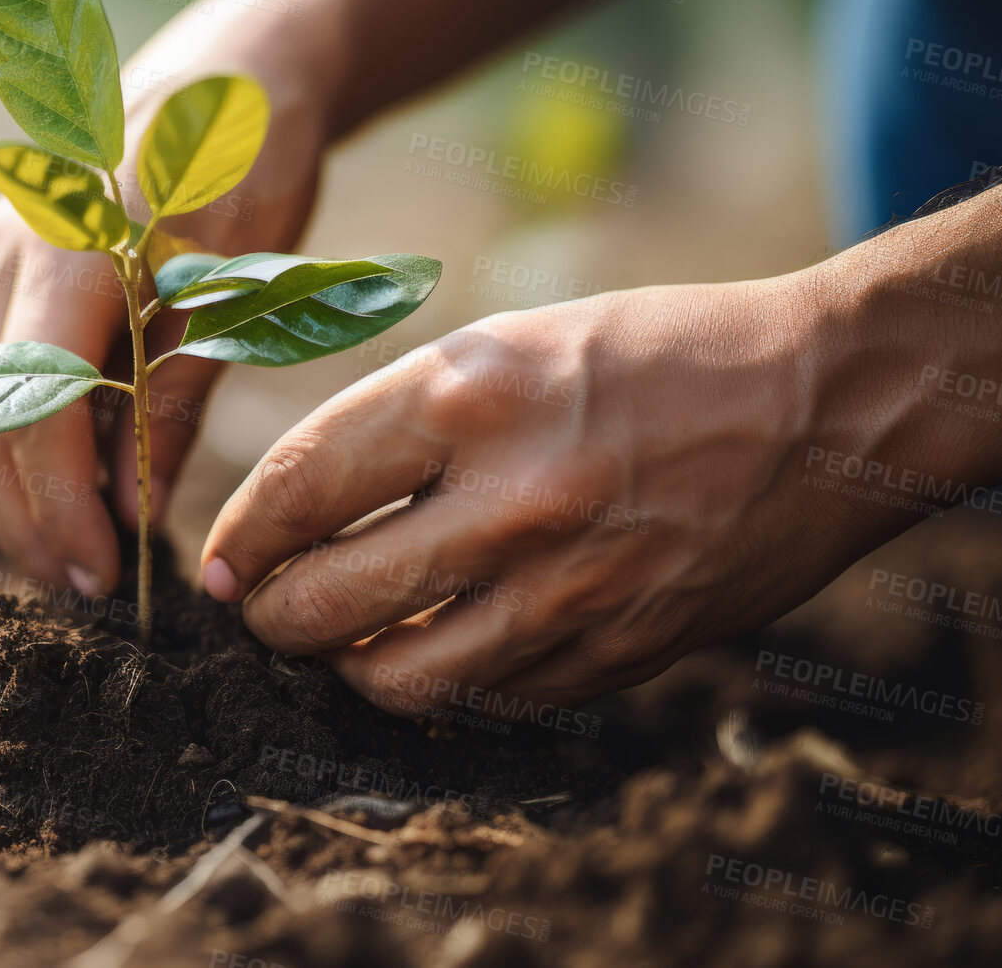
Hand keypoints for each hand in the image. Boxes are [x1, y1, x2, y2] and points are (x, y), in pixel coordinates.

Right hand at [0, 0, 328, 595]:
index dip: (60, 505)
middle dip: (27, 517)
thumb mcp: (237, 282)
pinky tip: (58, 483)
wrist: (229, 70)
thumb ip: (176, 397)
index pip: (33, 411)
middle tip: (86, 588)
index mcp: (67, 248)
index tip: (104, 574)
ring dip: (8, 490)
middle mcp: (7, 253)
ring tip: (70, 551)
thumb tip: (132, 518)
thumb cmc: (248, 161)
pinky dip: (4, 441)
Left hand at [199, 255, 991, 716]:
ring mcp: (568, 590)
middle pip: (322, 602)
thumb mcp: (511, 344)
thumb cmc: (651, 354)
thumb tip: (294, 510)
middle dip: (268, 616)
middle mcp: (511, 500)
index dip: (236, 537)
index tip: (218, 562)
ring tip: (340, 638)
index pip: (297, 487)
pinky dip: (443, 679)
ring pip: (394, 678)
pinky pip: (485, 697)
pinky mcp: (616, 654)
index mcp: (471, 395)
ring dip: (344, 666)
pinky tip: (439, 643)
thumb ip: (399, 423)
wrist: (824, 400)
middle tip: (262, 609)